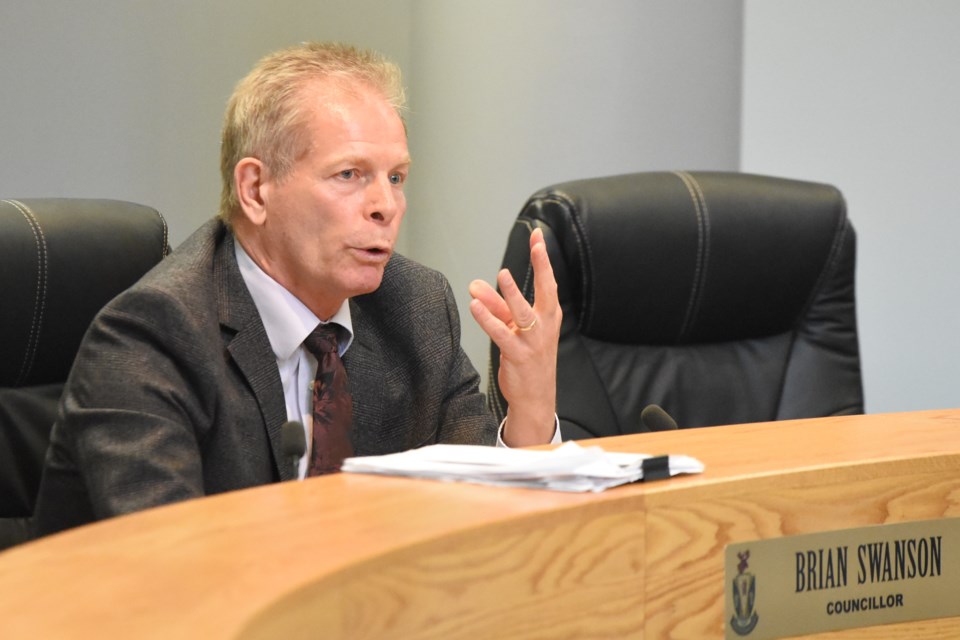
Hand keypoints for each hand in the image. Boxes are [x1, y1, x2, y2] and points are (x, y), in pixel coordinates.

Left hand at [468, 227, 559, 445]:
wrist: (535, 396)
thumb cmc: (527, 357)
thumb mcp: (513, 327)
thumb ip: (495, 305)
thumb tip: (475, 285)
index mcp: (549, 315)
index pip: (548, 281)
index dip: (542, 258)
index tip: (537, 235)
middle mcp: (545, 325)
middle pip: (546, 290)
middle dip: (542, 266)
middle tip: (536, 244)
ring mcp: (533, 341)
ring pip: (523, 312)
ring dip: (511, 293)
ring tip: (502, 274)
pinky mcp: (518, 355)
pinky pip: (502, 334)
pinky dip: (488, 320)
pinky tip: (475, 306)